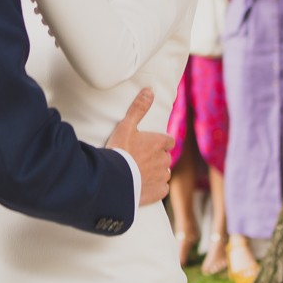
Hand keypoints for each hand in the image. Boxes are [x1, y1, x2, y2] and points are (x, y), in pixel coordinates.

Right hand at [106, 88, 171, 207]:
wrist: (113, 178)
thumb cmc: (119, 150)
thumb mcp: (126, 126)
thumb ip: (138, 108)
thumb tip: (149, 90)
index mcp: (159, 143)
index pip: (168, 141)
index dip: (160, 142)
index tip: (150, 145)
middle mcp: (164, 159)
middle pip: (166, 157)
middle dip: (157, 158)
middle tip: (141, 159)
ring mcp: (162, 177)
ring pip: (164, 173)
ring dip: (157, 172)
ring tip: (141, 173)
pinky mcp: (158, 192)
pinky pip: (163, 189)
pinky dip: (156, 188)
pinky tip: (145, 186)